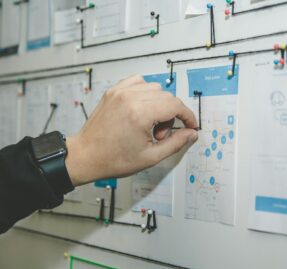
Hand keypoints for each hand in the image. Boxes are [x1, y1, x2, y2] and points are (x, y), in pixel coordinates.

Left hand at [65, 75, 197, 186]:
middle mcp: (130, 98)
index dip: (187, 116)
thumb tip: (191, 133)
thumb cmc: (113, 159)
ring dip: (159, 104)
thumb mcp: (150, 157)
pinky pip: (138, 82)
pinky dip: (146, 93)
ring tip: (149, 124)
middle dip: (171, 115)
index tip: (190, 125)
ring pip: (155, 88)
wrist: (85, 156)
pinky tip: (142, 109)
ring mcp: (120, 92)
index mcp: (140, 114)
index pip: (175, 105)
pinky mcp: (113, 91)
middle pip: (167, 97)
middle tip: (160, 135)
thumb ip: (175, 143)